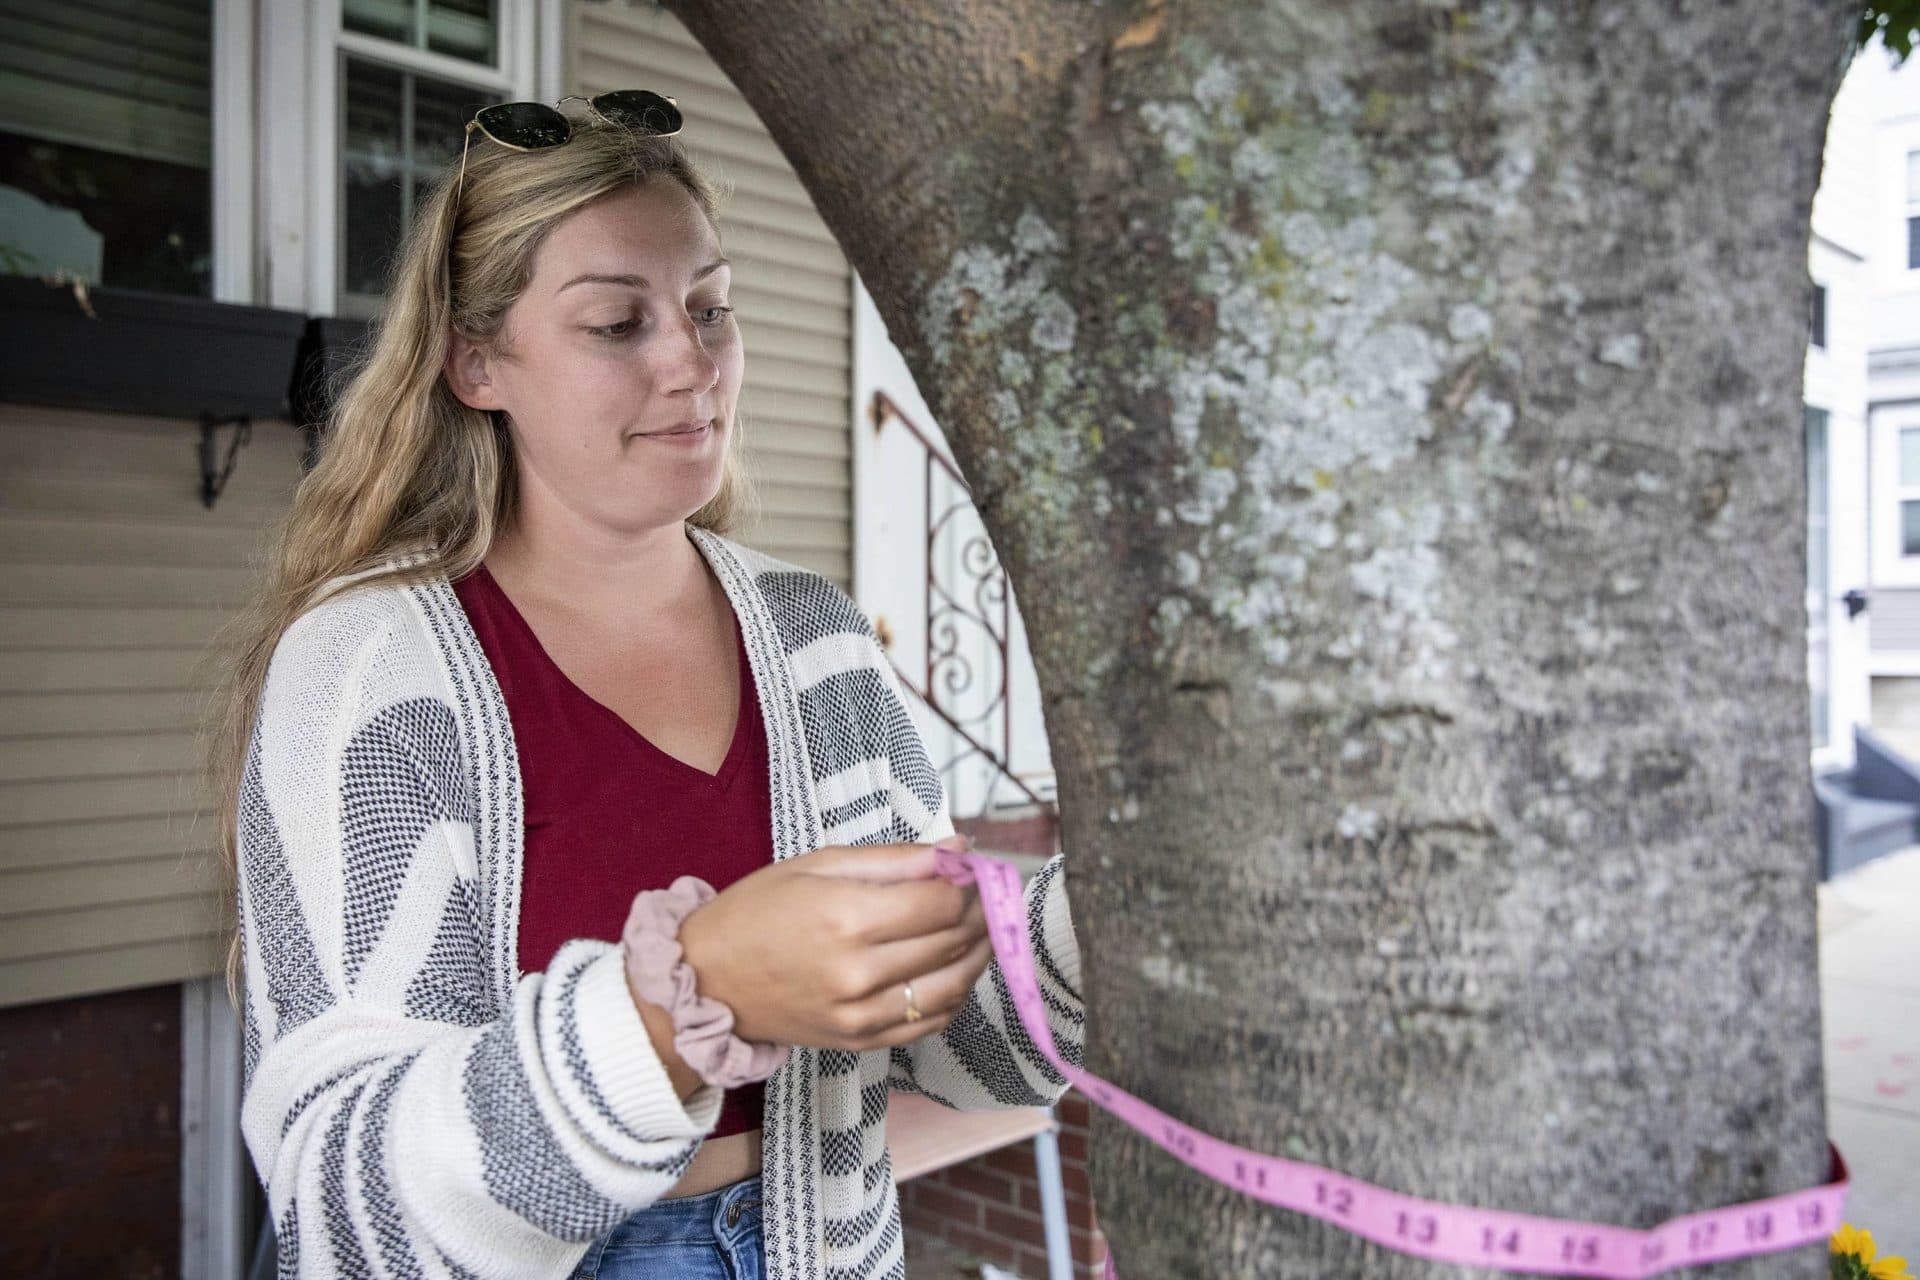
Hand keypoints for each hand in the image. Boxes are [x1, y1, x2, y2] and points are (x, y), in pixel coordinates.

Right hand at [674, 839, 991, 1051]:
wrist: (705, 980)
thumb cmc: (756, 912)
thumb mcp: (817, 865)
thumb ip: (894, 860)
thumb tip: (958, 850)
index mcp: (846, 918)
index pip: (941, 902)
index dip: (969, 884)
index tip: (974, 870)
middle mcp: (858, 972)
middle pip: (952, 941)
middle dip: (979, 913)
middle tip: (984, 894)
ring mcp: (861, 1014)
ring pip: (952, 986)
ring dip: (978, 955)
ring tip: (980, 930)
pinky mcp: (860, 1041)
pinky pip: (929, 1022)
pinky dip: (954, 994)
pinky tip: (954, 969)